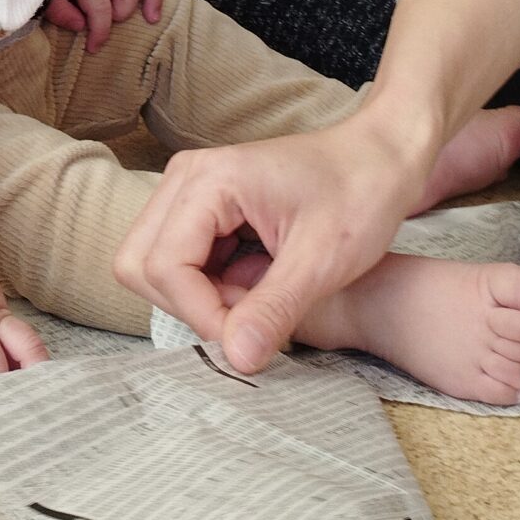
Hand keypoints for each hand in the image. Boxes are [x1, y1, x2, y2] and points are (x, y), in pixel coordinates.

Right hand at [113, 108, 431, 371]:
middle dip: (188, 306)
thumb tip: (236, 361)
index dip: (201, 314)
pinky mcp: (197, 205)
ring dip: (197, 298)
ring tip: (256, 300)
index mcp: (208, 180)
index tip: (252, 340)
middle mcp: (184, 178)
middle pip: (139, 264)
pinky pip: (175, 259)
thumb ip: (274, 310)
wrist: (380, 158)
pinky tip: (254, 283)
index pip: (163, 266)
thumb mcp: (324, 260)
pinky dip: (207, 286)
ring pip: (151, 264)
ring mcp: (186, 189)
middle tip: (249, 319)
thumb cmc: (360, 195)